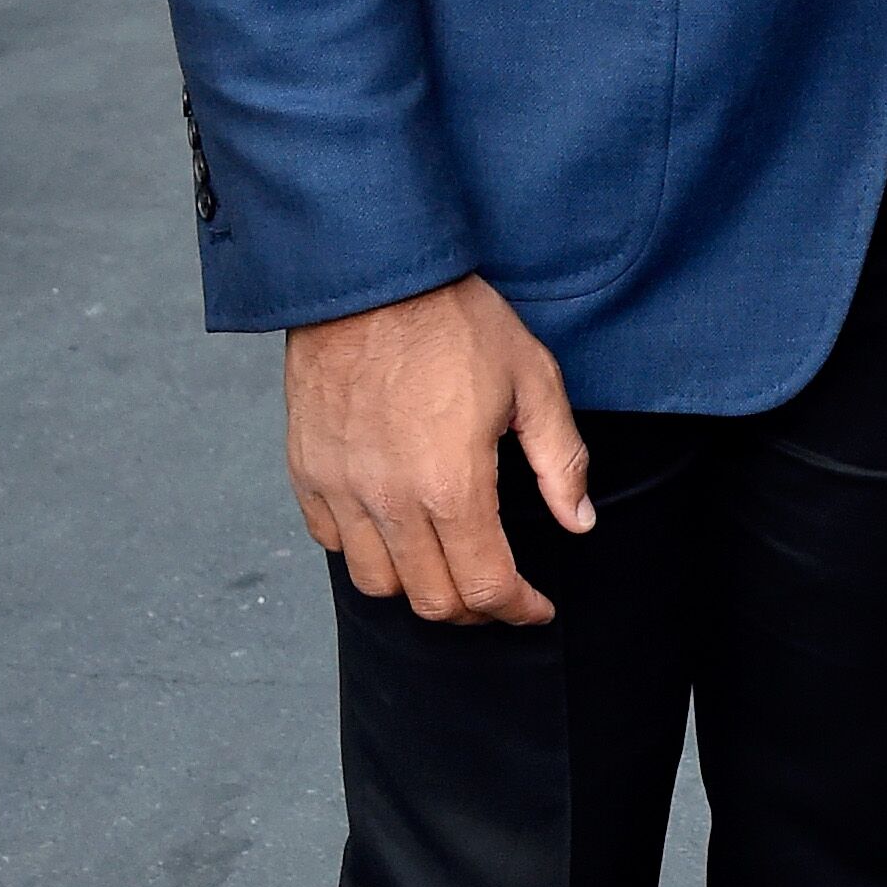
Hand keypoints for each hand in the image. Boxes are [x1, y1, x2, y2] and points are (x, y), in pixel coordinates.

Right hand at [285, 274, 594, 624]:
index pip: (487, 587)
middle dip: (474, 610)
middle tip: (498, 591)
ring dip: (418, 587)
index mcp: (453, 484)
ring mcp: (342, 488)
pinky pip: (331, 542)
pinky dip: (365, 550)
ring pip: (377, 583)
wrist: (369, 276)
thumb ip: (561, 460)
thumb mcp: (533, 380)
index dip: (519, 610)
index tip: (536, 608)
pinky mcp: (308, 470)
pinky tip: (394, 527)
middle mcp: (391, 500)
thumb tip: (578, 521)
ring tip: (446, 565)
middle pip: (431, 602)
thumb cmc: (453, 320)